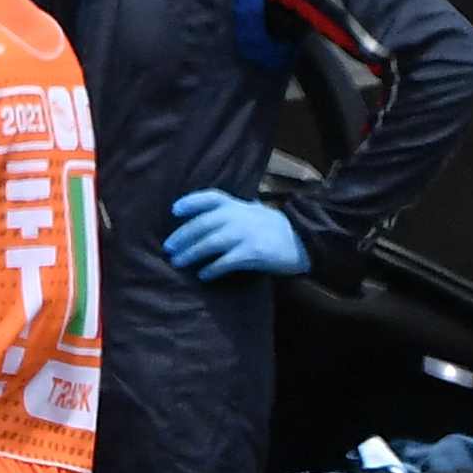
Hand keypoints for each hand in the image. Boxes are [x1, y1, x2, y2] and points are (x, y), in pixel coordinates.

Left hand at [164, 190, 308, 281]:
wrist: (303, 240)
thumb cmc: (274, 227)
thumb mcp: (254, 211)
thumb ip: (234, 209)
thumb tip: (208, 212)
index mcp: (238, 205)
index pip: (211, 197)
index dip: (191, 202)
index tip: (175, 210)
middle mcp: (239, 216)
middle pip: (203, 224)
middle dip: (182, 236)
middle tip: (168, 248)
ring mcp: (245, 234)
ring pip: (210, 243)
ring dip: (191, 253)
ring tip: (178, 262)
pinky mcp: (252, 252)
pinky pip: (225, 262)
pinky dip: (211, 269)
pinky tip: (203, 274)